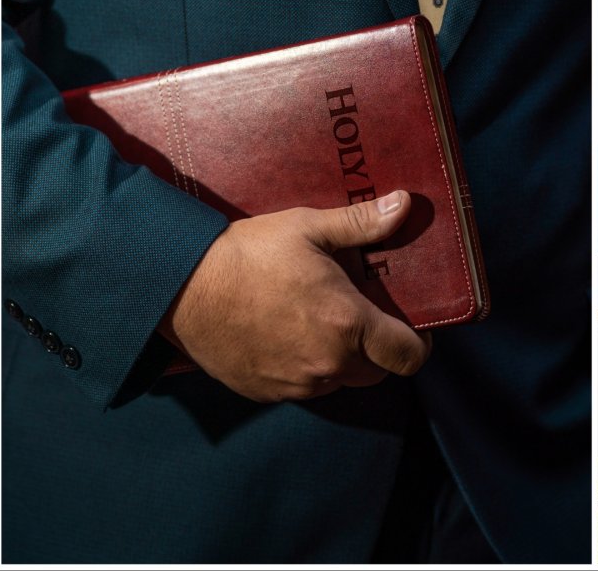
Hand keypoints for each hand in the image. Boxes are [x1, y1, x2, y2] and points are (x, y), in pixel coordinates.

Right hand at [158, 190, 431, 402]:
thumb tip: (405, 205)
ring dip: (341, 360)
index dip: (418, 345)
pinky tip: (288, 336)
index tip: (414, 330)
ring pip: (339, 381)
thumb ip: (362, 224)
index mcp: (347, 324)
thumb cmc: (248, 252)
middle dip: (379, 350)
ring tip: (323, 323)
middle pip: (377, 372)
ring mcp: (294, 383)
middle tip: (364, 318)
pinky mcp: (264, 392)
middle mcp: (327, 363)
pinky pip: (301, 388)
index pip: (407, 356)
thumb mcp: (308, 228)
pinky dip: (305, 369)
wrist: (179, 286)